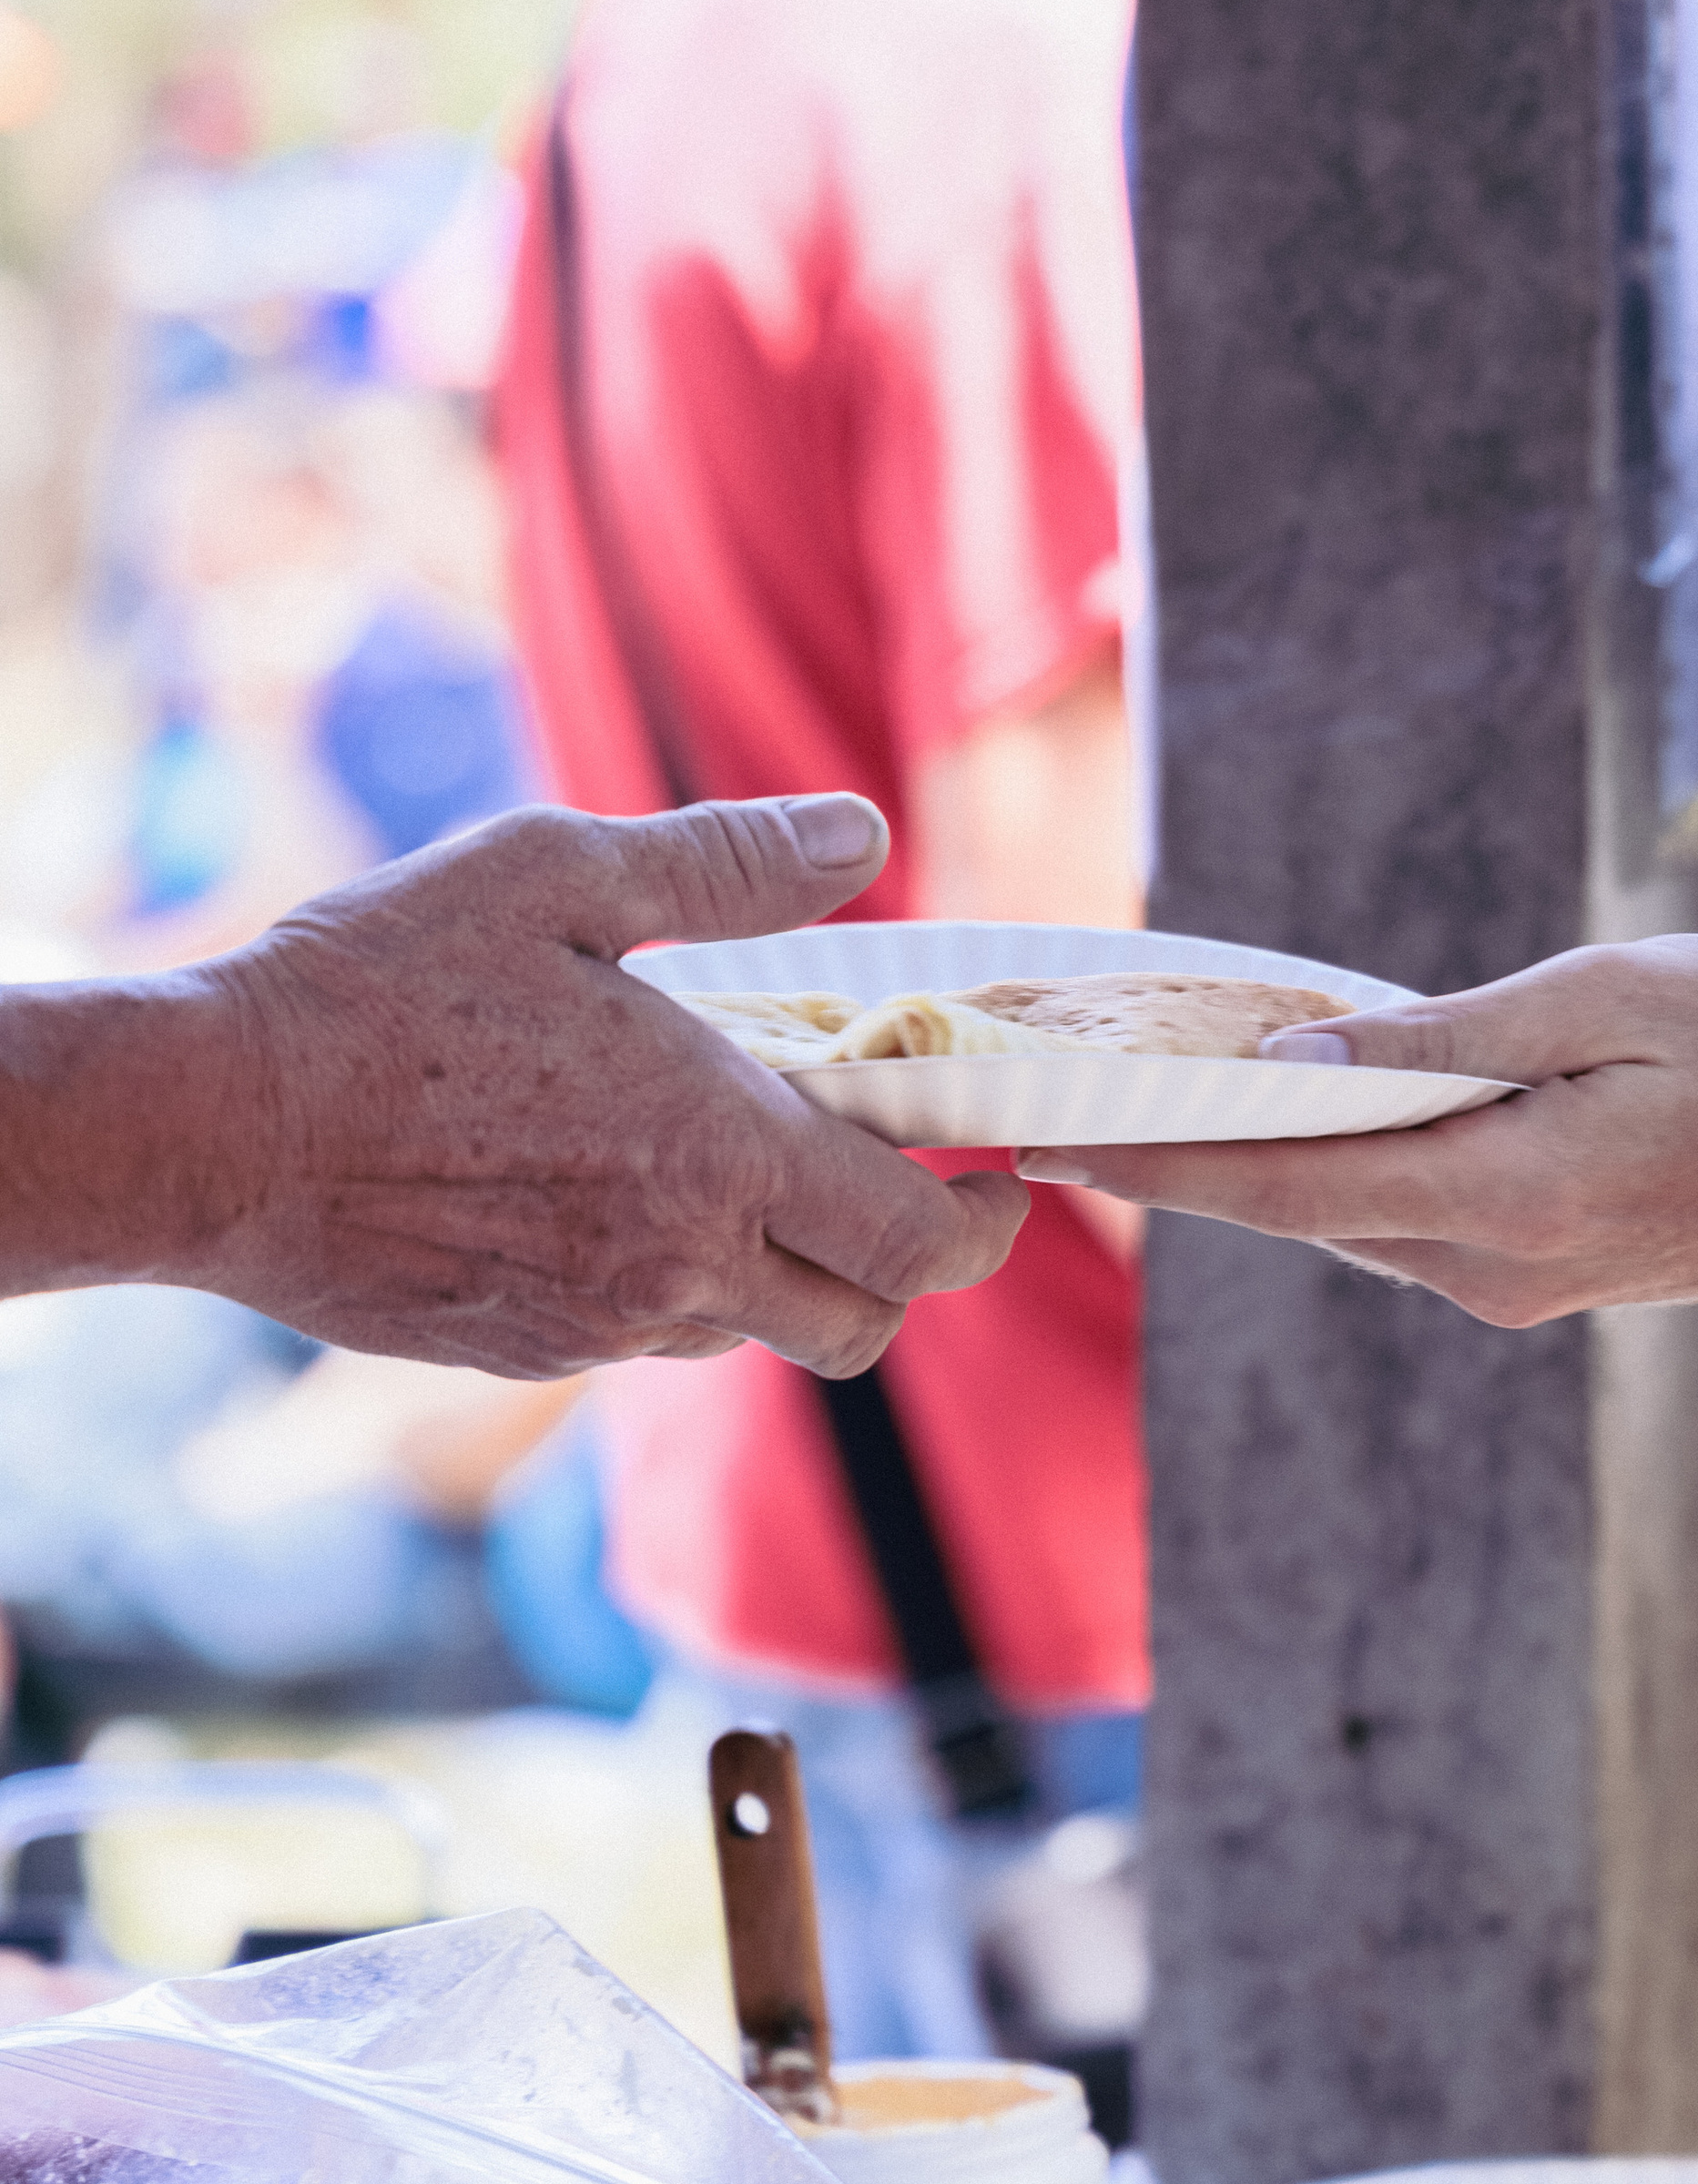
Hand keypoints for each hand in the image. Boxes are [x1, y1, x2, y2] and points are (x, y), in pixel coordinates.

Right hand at [176, 795, 1023, 1374]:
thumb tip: (865, 830)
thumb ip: (727, 864)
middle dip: (913, 1267)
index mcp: (714, 1152)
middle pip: (862, 1325)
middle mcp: (674, 1267)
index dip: (987, 1219)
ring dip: (785, 1270)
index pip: (918, 1241)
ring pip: (750, 1334)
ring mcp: (593, 1327)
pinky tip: (623, 1193)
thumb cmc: (377, 983)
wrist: (207, 1124)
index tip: (1003, 1171)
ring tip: (749, 1165)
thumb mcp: (558, 874)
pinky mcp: (518, 1353)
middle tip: (911, 1186)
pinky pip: (644, 1338)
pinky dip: (679, 1284)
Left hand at [1021, 934, 1697, 1325]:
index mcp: (1506, 1194)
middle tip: (1060, 1105)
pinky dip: (1341, 1168)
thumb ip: (1450, 1033)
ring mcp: (1526, 1285)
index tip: (1041, 1147)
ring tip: (1149, 1100)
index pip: (1281, 1185)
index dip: (1153, 1165)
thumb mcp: (1618, 997)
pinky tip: (1305, 1109)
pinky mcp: (1554, 1276)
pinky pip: (1410, 1219)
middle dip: (1177, 1161)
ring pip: (1350, 1218)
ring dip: (1256, 1163)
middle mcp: (1498, 1267)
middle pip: (1297, 1210)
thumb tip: (1303, 1050)